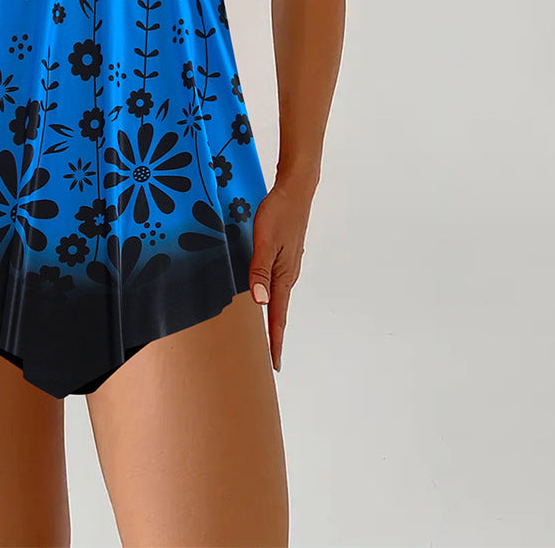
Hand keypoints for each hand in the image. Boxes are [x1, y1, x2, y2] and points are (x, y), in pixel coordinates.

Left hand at [248, 179, 313, 371]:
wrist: (296, 190)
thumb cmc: (279, 214)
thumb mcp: (264, 242)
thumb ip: (259, 271)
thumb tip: (259, 302)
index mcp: (284, 276)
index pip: (278, 316)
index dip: (275, 341)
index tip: (275, 364)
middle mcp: (288, 275)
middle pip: (279, 311)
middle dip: (274, 335)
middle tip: (269, 358)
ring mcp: (287, 265)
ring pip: (277, 297)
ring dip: (272, 316)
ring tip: (266, 334)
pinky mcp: (284, 255)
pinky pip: (275, 283)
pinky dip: (270, 297)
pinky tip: (263, 297)